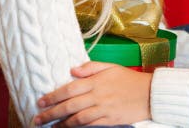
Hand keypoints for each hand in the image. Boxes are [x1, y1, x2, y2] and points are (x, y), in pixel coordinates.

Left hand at [33, 62, 151, 126]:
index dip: (53, 96)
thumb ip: (91, 67)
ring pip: (77, 118)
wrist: (150, 93)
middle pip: (69, 105)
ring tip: (50, 126)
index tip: (41, 101)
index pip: (69, 88)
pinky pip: (90, 125)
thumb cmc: (130, 79)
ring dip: (61, 124)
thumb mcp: (111, 67)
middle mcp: (97, 95)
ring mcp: (103, 109)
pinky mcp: (109, 119)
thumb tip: (72, 70)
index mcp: (96, 81)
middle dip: (51, 113)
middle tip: (38, 118)